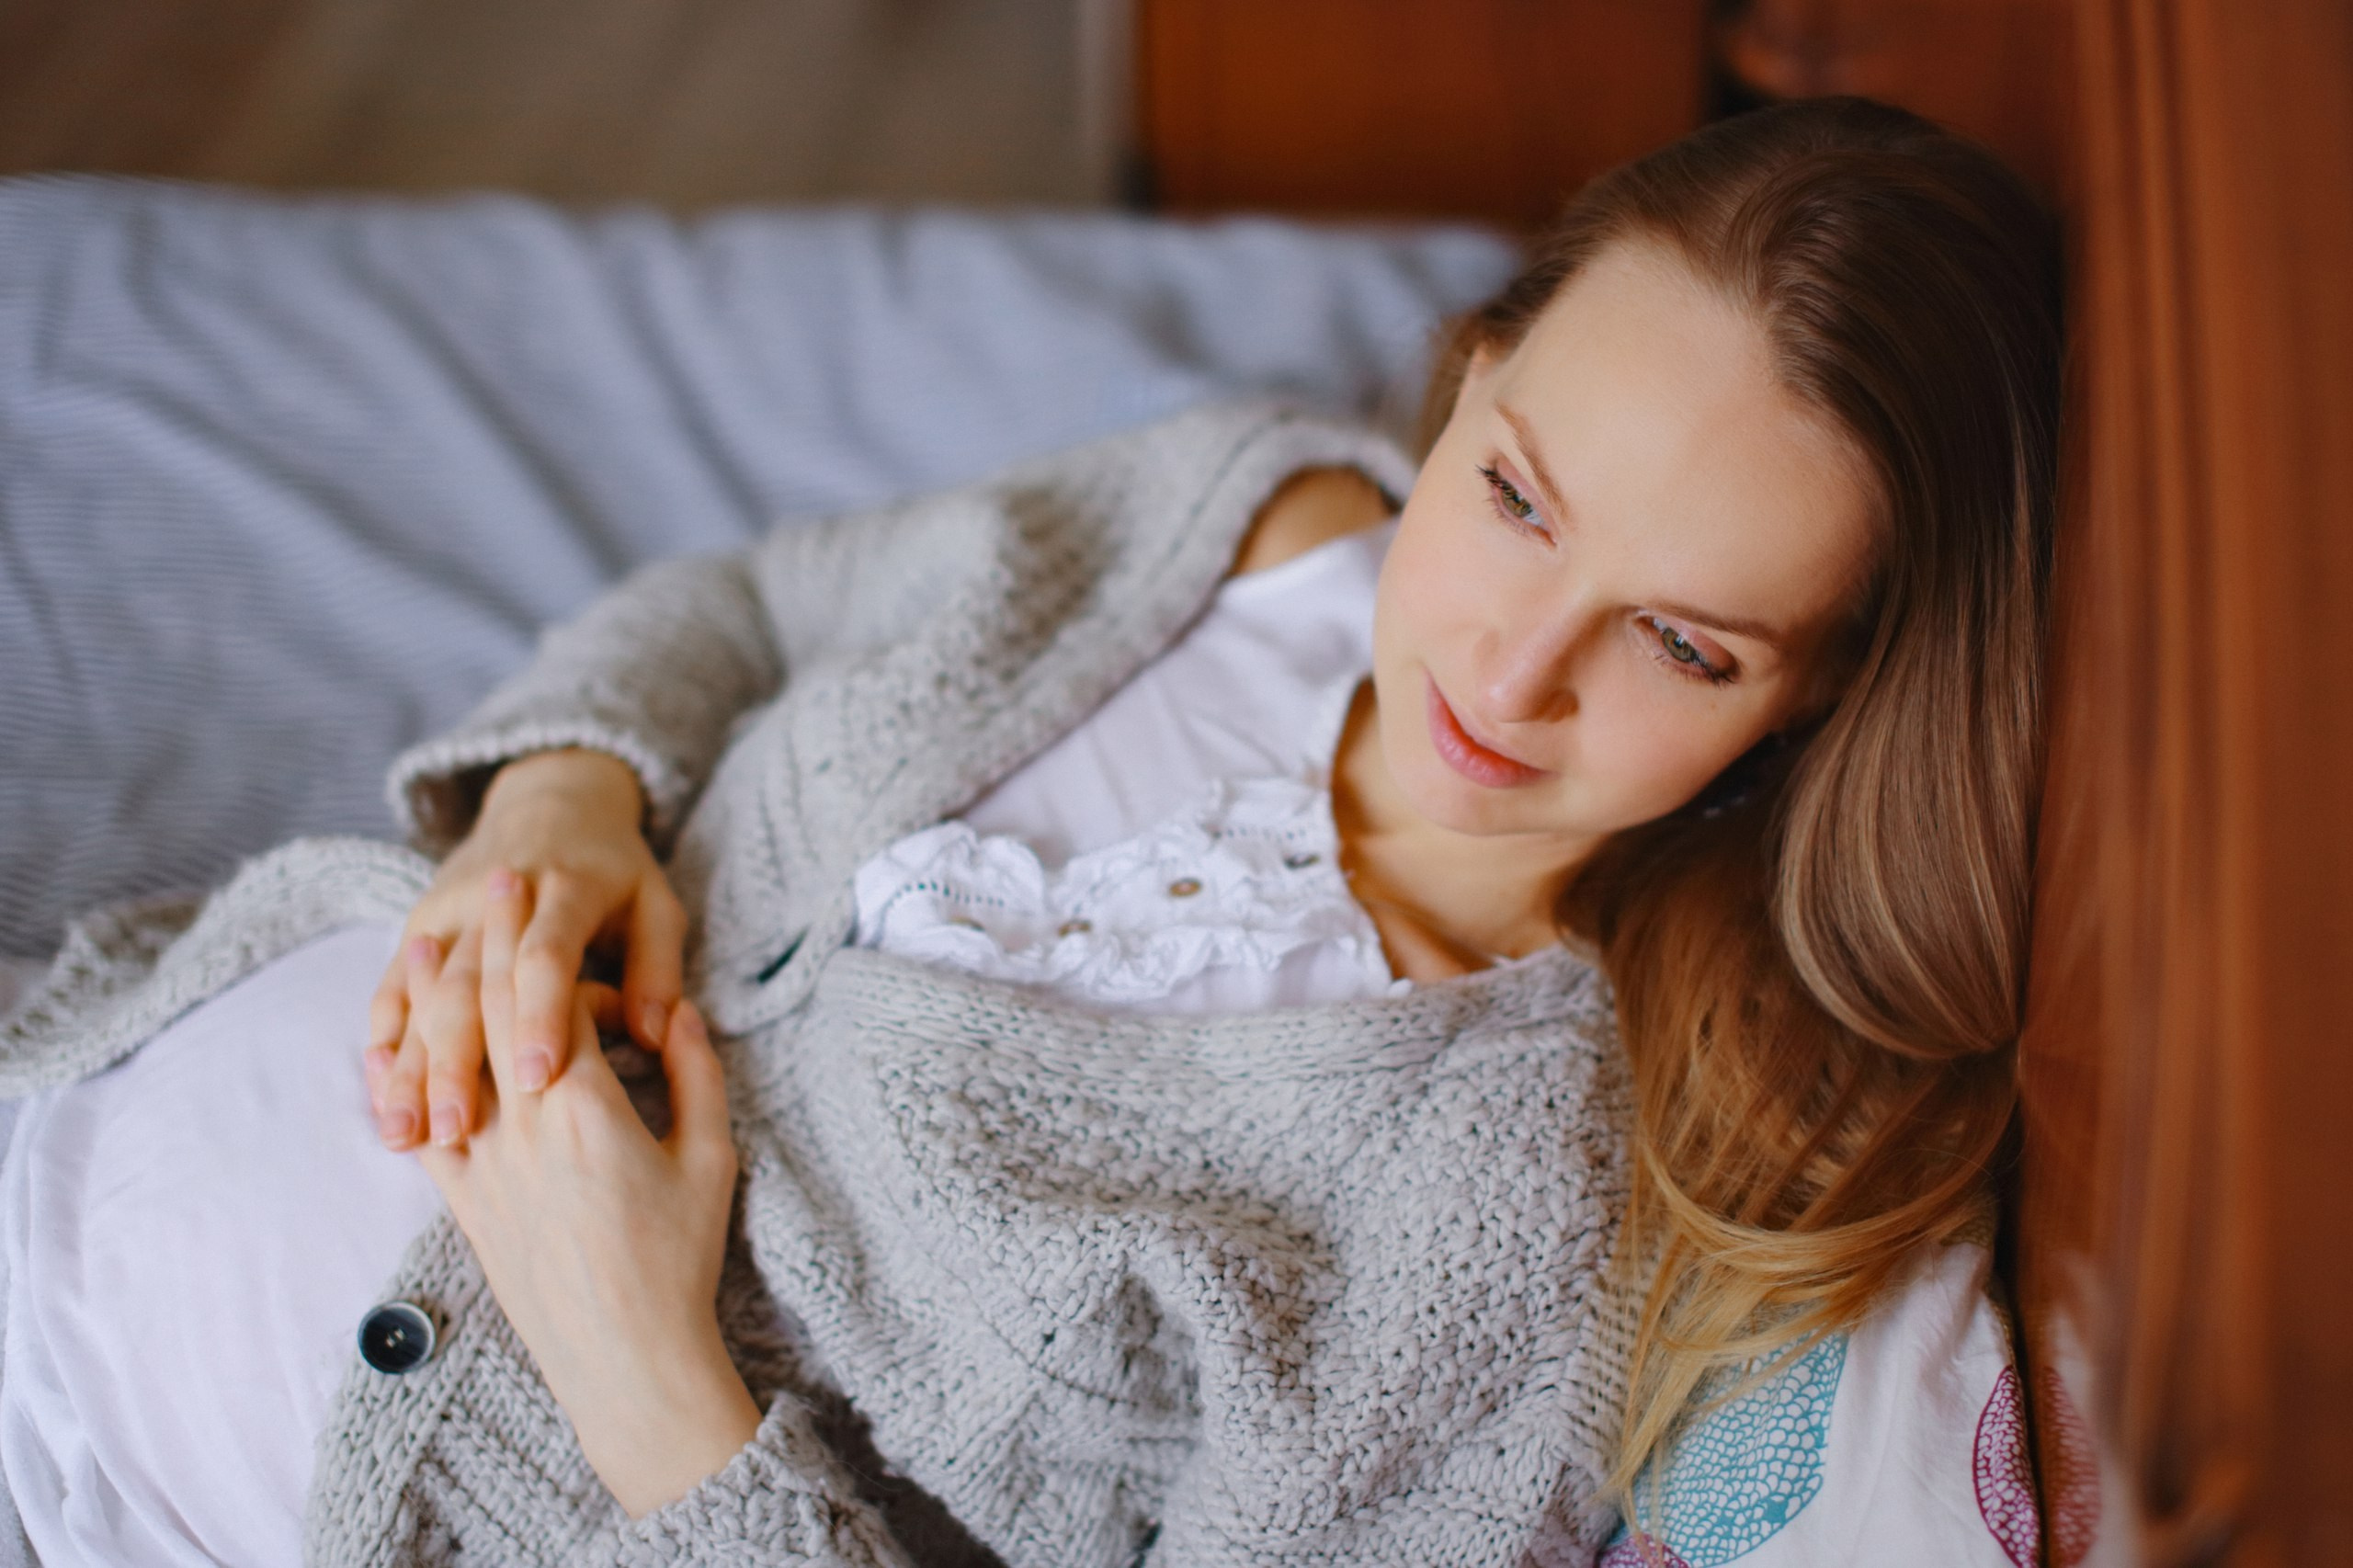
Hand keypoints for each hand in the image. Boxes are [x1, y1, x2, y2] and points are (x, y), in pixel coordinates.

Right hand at [366, 747, 687, 1149]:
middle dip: (456, 1060)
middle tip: (457, 1129)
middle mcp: (492, 901)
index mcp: (565, 891)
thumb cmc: (617, 872)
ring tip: (404, 1134)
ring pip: (420, 997)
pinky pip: (390, 989)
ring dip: (409, 1067)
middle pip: (468, 985)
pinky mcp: (418, 930)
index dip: (542, 1016)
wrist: (552, 803)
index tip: (540, 1077)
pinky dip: (382, 1042)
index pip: (546, 958)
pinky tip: (379, 1094)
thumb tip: (660, 1035)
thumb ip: (658, 970)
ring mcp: (446, 914)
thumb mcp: (656, 906)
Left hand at [418, 867, 758, 1518]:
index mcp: (583, 1105)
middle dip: (488, 938)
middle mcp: (518, 1124)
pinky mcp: (462, 1202)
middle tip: (489, 880)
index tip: (536, 884)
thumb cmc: (678, 1258)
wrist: (624, 1357)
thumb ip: (693, 1073)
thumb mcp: (711, 1156)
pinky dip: (409, 1075)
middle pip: (489, 1009)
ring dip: (437, 992)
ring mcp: (480, 1165)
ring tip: (432, 937)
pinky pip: (422, 1122)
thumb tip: (678, 1010)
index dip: (539, 936)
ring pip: (446, 1057)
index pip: (548, 994)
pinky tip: (404, 1044)